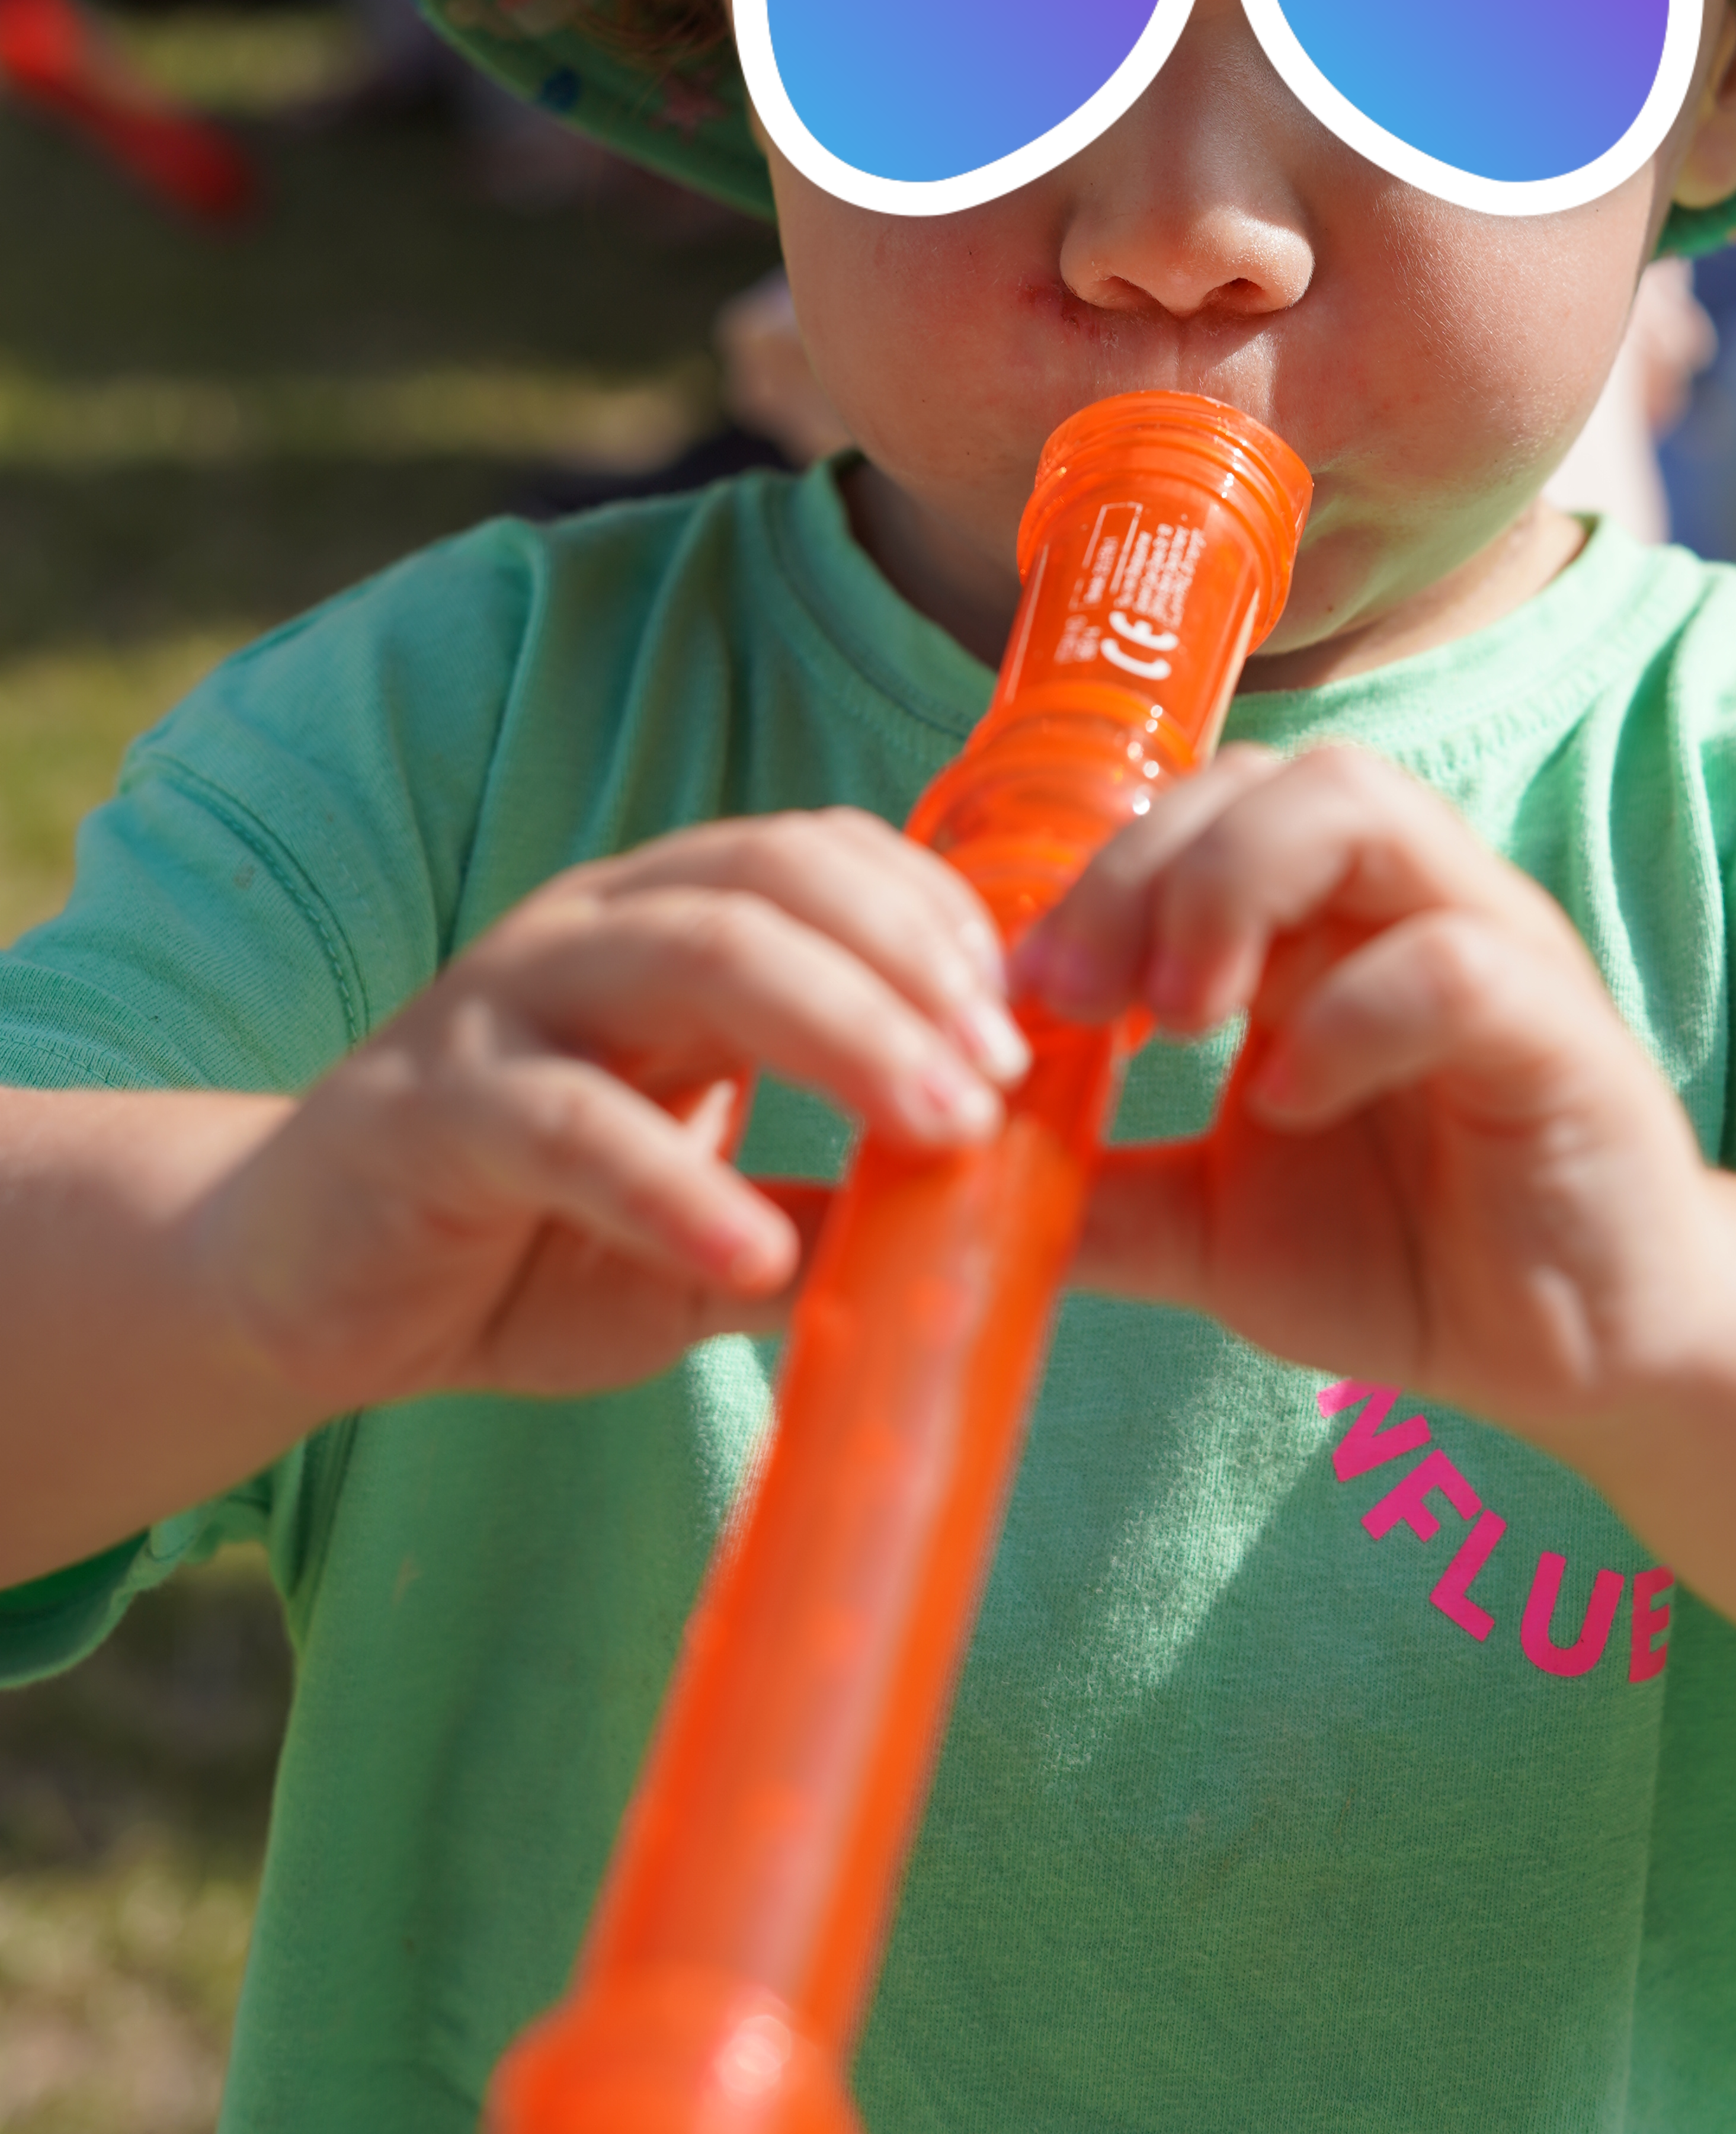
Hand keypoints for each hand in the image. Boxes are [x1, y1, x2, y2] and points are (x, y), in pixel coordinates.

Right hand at [199, 812, 1032, 1416]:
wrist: (293, 1287)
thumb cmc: (518, 1239)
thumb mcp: (702, 1228)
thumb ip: (823, 1217)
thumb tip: (989, 1250)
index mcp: (663, 928)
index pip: (824, 855)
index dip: (939, 918)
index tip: (1034, 1021)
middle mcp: (590, 930)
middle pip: (777, 882)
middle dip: (913, 968)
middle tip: (1007, 1077)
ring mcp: (505, 1006)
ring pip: (693, 955)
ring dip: (841, 1033)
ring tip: (943, 1131)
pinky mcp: (426, 1110)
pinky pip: (568, 1123)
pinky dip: (678, 1185)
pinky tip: (761, 1248)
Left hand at [1018, 745, 1721, 1438]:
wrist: (1577, 1352)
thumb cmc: (1402, 1255)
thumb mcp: (1205, 1226)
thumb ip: (1084, 1197)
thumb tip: (922, 1198)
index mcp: (1318, 922)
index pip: (1195, 808)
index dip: (1092, 878)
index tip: (1018, 1000)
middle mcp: (1402, 900)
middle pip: (1267, 775)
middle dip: (1144, 867)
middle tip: (1076, 999)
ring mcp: (1489, 946)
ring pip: (1361, 806)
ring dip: (1238, 887)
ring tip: (1177, 1015)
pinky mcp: (1560, 1033)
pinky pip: (1456, 961)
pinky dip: (1352, 1014)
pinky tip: (1290, 1101)